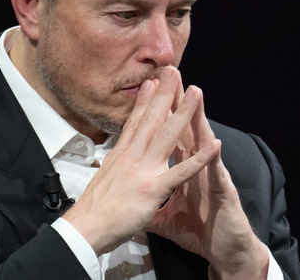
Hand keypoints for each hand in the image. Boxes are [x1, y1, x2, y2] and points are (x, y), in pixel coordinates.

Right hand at [62, 66, 218, 254]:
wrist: (86, 228)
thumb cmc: (93, 210)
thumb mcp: (102, 179)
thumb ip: (113, 167)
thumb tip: (112, 160)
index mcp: (120, 155)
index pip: (134, 122)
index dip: (144, 101)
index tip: (151, 82)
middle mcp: (132, 156)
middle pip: (151, 119)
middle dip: (164, 93)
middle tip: (173, 70)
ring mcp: (143, 170)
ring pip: (167, 135)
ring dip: (184, 112)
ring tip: (197, 92)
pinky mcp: (153, 188)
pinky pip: (181, 171)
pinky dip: (199, 158)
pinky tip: (213, 145)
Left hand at [146, 86, 269, 278]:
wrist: (225, 250)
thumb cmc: (200, 231)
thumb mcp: (166, 216)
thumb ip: (151, 202)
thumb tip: (131, 199)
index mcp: (183, 169)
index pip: (168, 135)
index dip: (158, 114)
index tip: (148, 90)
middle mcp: (198, 167)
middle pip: (185, 129)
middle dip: (176, 102)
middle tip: (170, 75)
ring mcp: (212, 176)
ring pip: (204, 142)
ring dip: (199, 119)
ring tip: (196, 94)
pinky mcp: (223, 193)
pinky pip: (217, 174)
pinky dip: (214, 160)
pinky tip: (215, 143)